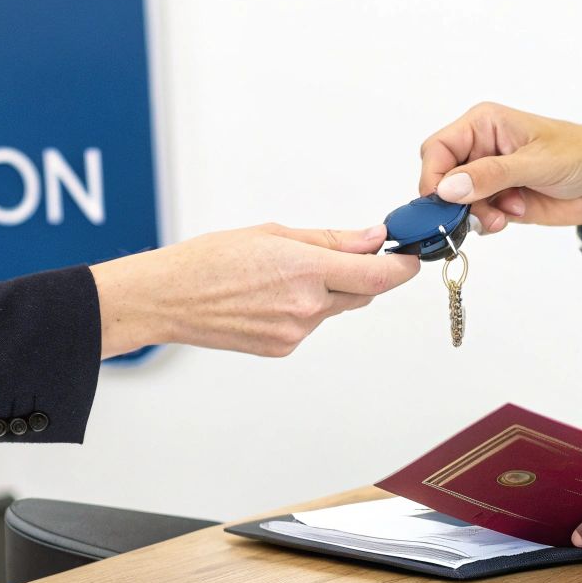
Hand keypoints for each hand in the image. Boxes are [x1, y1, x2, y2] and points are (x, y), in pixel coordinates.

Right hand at [90, 223, 419, 358]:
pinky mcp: (283, 348)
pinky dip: (306, 307)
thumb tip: (373, 239)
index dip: (403, 268)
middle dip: (363, 274)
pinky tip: (271, 295)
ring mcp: (295, 332)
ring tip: (284, 273)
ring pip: (335, 308)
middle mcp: (305, 307)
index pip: (377, 276)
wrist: (169, 299)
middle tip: (347, 254)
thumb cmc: (210, 260)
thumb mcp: (273, 234)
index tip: (412, 257)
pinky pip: (312, 324)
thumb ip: (329, 240)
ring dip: (329, 290)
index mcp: (304, 270)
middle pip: (363, 293)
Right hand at [418, 102, 581, 233]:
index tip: (443, 203)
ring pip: (456, 202)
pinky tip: (511, 216)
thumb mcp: (535, 162)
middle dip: (455, 201)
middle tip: (478, 216)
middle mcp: (480, 148)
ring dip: (475, 215)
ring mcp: (488, 177)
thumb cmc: (580, 155)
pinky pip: (475, 216)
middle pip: (441, 179)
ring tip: (504, 218)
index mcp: (483, 124)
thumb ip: (491, 175)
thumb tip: (449, 188)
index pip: (438, 149)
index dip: (434, 177)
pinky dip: (487, 222)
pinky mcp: (499, 200)